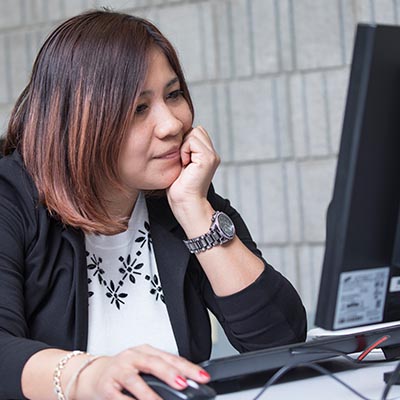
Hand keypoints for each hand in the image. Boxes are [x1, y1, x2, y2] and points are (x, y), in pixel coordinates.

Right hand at [75, 345, 209, 399]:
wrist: (92, 374)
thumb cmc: (122, 371)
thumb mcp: (143, 366)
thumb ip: (163, 372)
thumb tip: (187, 383)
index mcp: (145, 351)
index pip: (170, 357)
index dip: (187, 367)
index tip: (202, 377)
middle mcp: (133, 357)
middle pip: (154, 363)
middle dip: (170, 373)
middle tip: (184, 384)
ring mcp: (119, 370)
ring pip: (135, 380)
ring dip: (150, 393)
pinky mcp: (107, 386)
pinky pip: (119, 397)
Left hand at [166, 126, 219, 224]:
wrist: (186, 203)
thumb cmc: (180, 188)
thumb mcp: (181, 164)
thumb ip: (185, 149)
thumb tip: (177, 135)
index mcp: (207, 155)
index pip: (197, 132)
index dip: (185, 141)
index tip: (181, 159)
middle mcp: (213, 154)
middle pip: (197, 130)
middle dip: (185, 141)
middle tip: (183, 161)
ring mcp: (212, 156)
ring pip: (195, 133)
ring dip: (184, 146)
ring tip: (184, 163)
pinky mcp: (207, 158)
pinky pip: (192, 141)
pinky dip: (184, 150)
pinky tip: (185, 164)